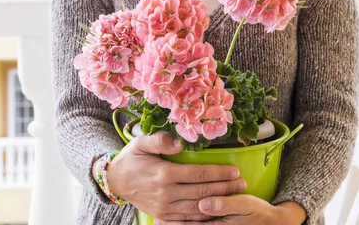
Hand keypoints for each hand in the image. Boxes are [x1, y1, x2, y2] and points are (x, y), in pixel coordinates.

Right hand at [101, 133, 245, 221]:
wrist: (115, 180)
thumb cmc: (130, 159)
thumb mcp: (140, 143)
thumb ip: (160, 141)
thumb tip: (179, 144)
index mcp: (164, 174)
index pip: (198, 174)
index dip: (219, 173)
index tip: (235, 170)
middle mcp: (167, 193)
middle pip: (203, 191)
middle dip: (225, 188)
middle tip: (242, 183)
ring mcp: (166, 207)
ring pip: (199, 207)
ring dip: (219, 202)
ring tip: (236, 196)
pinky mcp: (164, 215)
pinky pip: (188, 219)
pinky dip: (204, 217)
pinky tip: (217, 212)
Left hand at [153, 195, 305, 224]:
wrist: (271, 222)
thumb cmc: (257, 211)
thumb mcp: (244, 205)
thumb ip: (224, 204)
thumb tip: (204, 203)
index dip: (176, 223)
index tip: (159, 218)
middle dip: (172, 224)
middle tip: (155, 219)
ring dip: (176, 224)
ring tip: (158, 220)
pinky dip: (186, 224)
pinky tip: (175, 219)